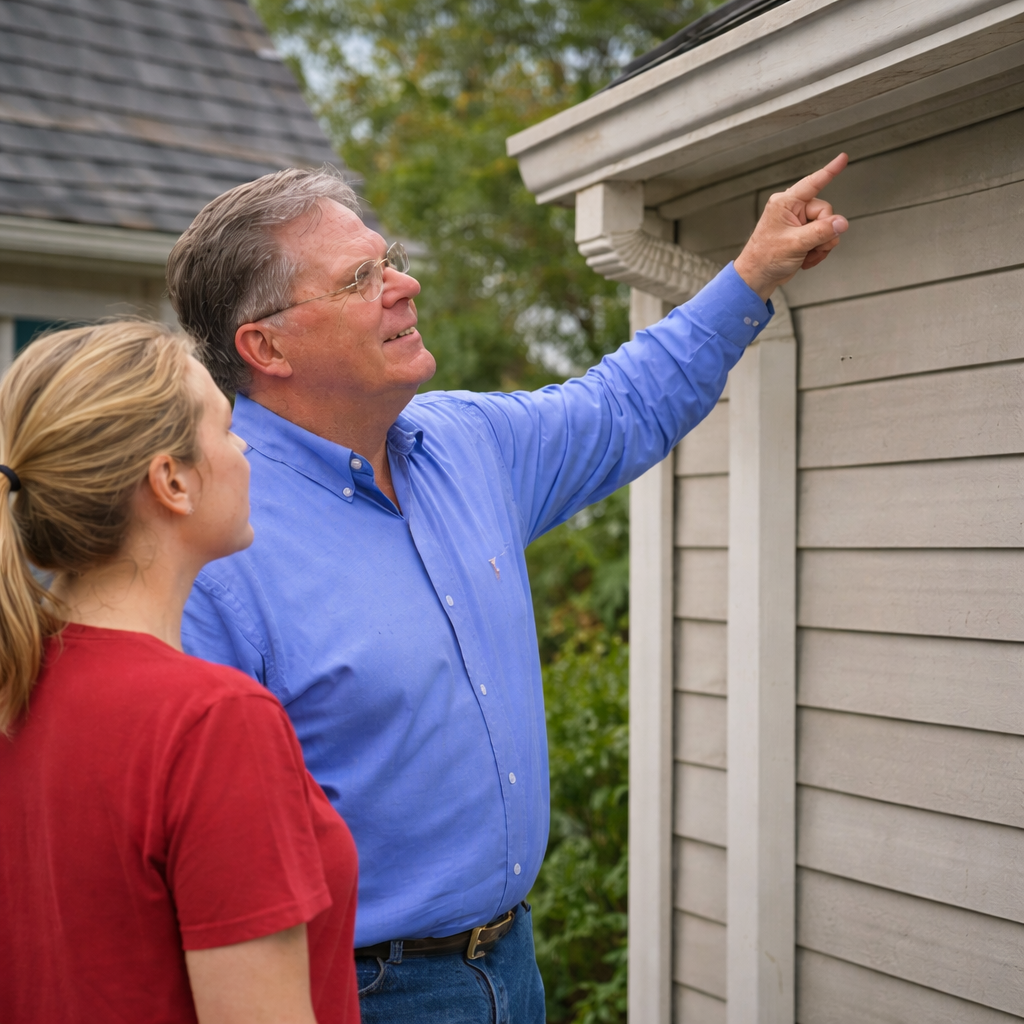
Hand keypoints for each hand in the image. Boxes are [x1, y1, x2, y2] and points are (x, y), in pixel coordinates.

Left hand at [733, 153, 849, 300]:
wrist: (758, 277)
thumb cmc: (764, 258)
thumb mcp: (795, 244)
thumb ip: (821, 232)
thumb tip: (841, 223)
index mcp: (785, 203)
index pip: (812, 183)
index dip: (830, 171)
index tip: (843, 158)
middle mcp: (792, 209)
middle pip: (825, 212)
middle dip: (824, 233)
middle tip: (811, 247)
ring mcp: (798, 222)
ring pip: (828, 227)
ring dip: (822, 244)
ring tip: (806, 254)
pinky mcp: (803, 234)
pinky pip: (824, 237)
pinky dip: (819, 250)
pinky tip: (807, 258)